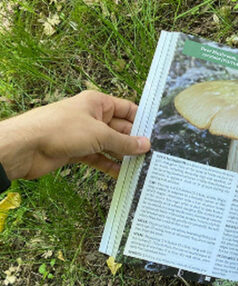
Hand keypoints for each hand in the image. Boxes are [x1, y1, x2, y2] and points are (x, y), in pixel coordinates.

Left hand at [0, 90, 150, 179]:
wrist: (25, 147)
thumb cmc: (60, 129)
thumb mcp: (99, 135)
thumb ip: (124, 142)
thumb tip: (145, 145)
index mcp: (97, 103)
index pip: (127, 109)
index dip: (142, 120)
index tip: (157, 133)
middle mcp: (92, 117)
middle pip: (120, 129)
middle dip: (134, 142)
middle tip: (153, 155)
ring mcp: (84, 135)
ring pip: (110, 145)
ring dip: (123, 156)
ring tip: (142, 167)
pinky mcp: (76, 151)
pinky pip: (99, 158)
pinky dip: (109, 165)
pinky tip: (122, 175)